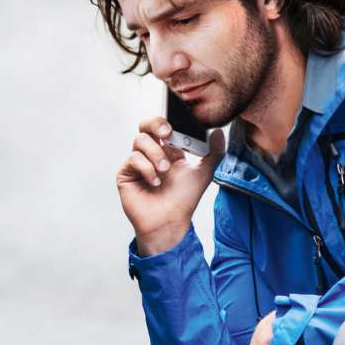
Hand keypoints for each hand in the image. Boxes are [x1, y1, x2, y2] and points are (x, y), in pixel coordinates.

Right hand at [118, 114, 221, 253]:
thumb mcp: (204, 173)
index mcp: (169, 150)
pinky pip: (133, 159)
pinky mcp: (126, 173)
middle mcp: (152, 153)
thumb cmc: (183, 200)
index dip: (169, 122)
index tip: (178, 127)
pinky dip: (146, 168)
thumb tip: (218, 132)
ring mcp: (138, 163)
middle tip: (167, 133)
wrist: (169, 221)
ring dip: (155, 153)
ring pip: (140, 140)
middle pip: (146, 126)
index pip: (164, 126)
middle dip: (156, 124)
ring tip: (165, 170)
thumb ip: (214, 152)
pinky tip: (155, 182)